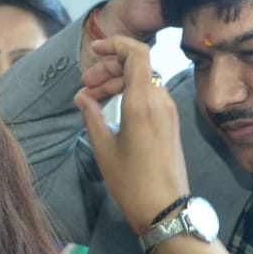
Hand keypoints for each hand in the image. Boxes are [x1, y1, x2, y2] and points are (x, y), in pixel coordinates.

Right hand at [74, 36, 190, 233]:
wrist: (165, 209)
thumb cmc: (132, 182)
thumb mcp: (104, 148)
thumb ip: (91, 116)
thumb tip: (81, 97)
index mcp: (142, 103)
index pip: (137, 53)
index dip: (115, 44)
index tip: (94, 51)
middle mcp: (160, 101)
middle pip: (136, 66)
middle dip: (108, 69)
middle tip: (85, 87)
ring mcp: (169, 111)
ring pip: (142, 80)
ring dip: (117, 83)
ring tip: (92, 99)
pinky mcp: (171, 122)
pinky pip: (150, 95)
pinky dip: (130, 94)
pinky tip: (112, 109)